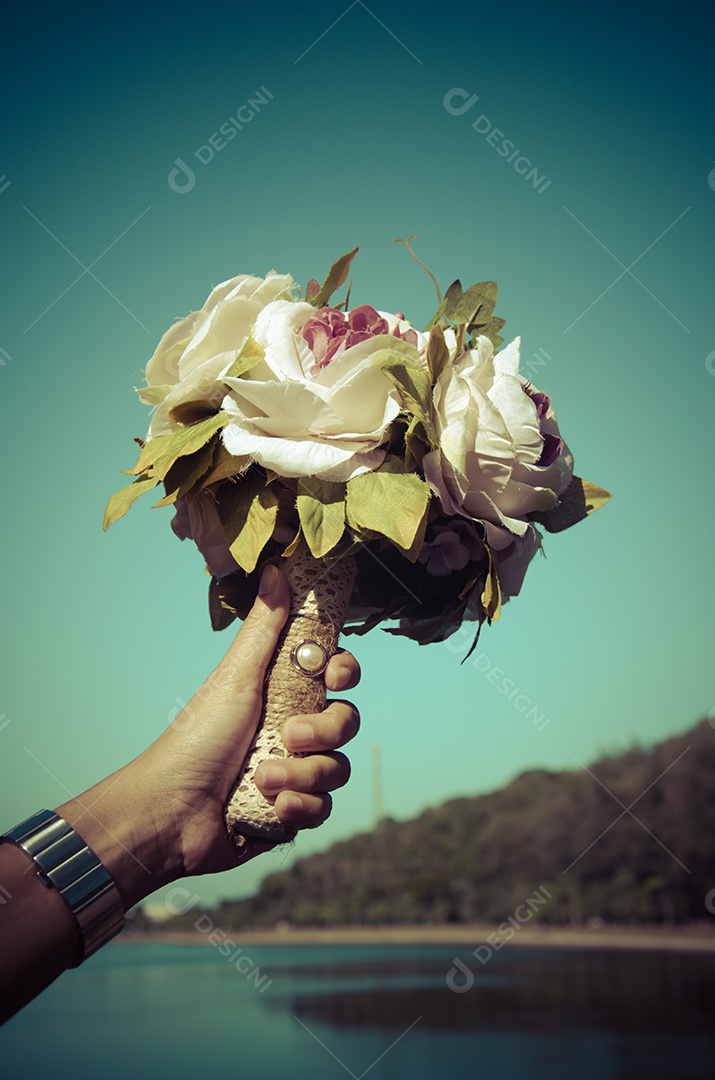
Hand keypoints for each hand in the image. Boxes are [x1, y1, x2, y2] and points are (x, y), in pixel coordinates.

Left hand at [57, 565, 360, 908]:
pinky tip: (272, 805)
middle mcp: (293, 728)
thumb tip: (276, 569)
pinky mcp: (293, 811)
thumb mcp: (236, 677)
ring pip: (337, 768)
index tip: (332, 678)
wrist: (173, 812)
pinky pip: (323, 807)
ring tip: (264, 777)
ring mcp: (295, 770)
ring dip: (303, 773)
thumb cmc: (197, 737)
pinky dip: (299, 807)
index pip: (336, 675)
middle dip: (325, 731)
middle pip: (346, 720)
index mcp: (282, 692)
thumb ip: (265, 627)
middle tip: (289, 734)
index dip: (344, 673)